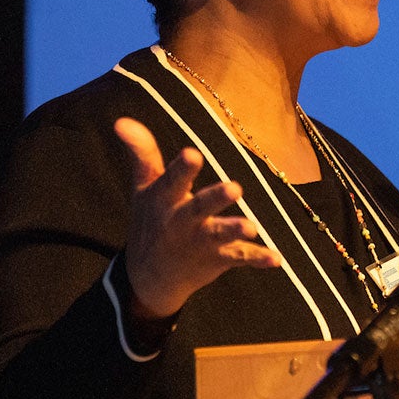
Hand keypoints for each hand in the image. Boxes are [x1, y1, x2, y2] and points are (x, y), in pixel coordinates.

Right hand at [115, 117, 279, 319]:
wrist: (149, 277)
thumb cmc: (150, 221)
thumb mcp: (143, 188)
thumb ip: (142, 154)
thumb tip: (122, 121)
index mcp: (165, 201)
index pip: (173, 181)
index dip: (182, 169)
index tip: (193, 153)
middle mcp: (182, 222)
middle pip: (199, 208)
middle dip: (215, 199)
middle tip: (234, 188)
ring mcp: (201, 242)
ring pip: (220, 235)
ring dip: (235, 230)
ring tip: (252, 227)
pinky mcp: (218, 258)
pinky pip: (240, 258)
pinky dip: (257, 258)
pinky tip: (276, 258)